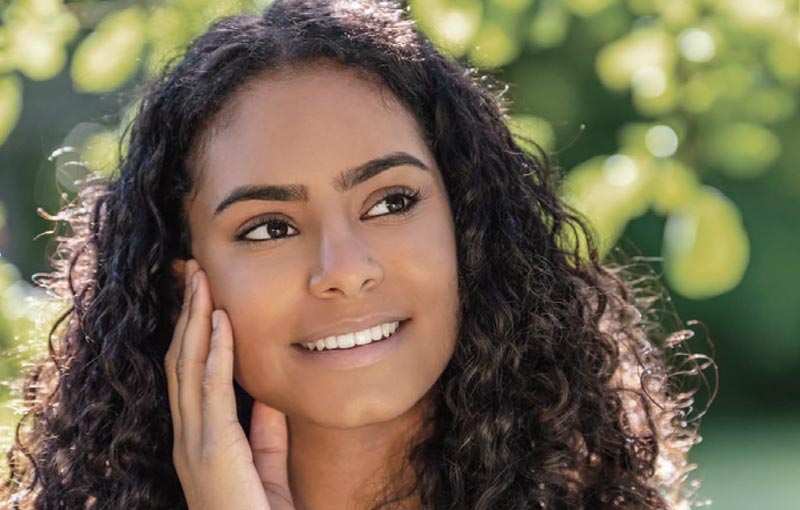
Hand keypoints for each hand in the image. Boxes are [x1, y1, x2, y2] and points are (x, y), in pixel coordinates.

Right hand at [165, 259, 295, 509]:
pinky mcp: (214, 450)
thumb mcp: (264, 465)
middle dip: (185, 314)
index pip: (187, 374)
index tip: (199, 296)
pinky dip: (213, 352)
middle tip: (192, 272)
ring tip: (199, 280)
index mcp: (197, 439)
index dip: (190, 332)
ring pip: (188, 367)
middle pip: (180, 361)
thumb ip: (264, 432)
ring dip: (194, 320)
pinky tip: (218, 322)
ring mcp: (195, 443)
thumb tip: (267, 396)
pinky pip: (211, 390)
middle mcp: (187, 437)